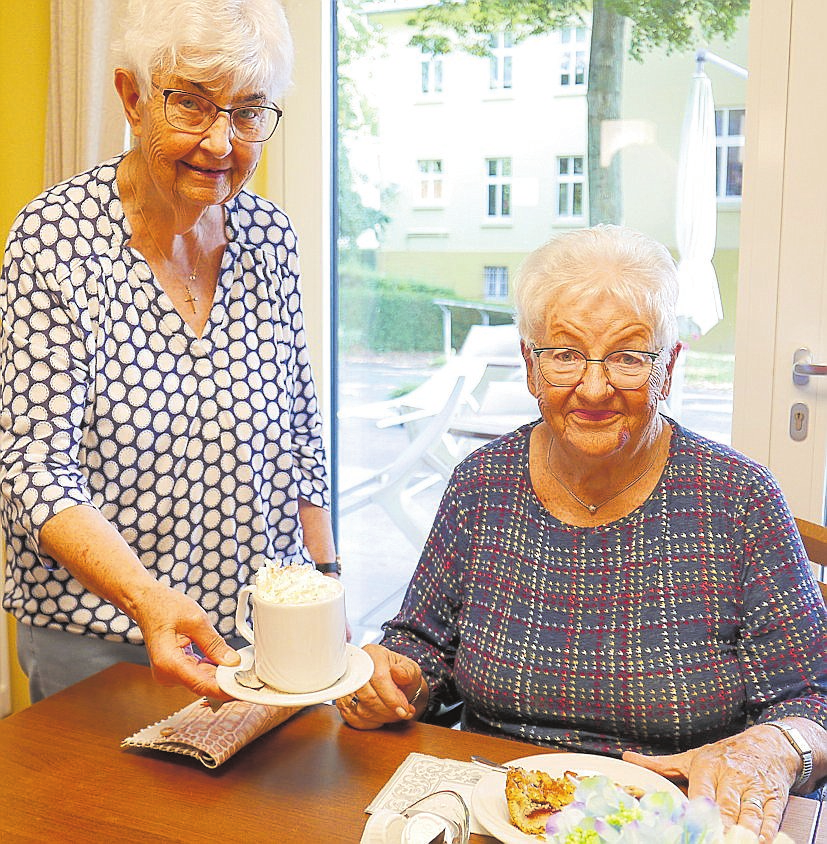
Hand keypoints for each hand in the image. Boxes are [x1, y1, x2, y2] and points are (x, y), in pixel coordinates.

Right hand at [132, 583, 240, 699]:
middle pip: (203, 684)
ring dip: (219, 673)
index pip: (202, 685)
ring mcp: (169, 674)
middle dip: (226, 680)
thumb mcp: (196, 620)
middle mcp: (166, 674)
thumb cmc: (165, 607)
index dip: (225, 689)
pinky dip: (211, 668)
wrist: (147, 603)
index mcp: (169, 663)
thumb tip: (232, 662)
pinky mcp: (174, 670)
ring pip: (202, 680)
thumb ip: (214, 644)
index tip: (243, 689)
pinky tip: (223, 660)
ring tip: (237, 662)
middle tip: (248, 673)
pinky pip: (197, 673)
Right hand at [334, 644, 424, 729]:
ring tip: (394, 715)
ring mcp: (346, 683)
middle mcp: (356, 666)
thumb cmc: (402, 675)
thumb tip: (398, 673)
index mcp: (374, 654)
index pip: (379, 678)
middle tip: (401, 714)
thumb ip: (407, 671)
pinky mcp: (342, 699)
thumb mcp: (411, 670)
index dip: (392, 698)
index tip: (403, 710)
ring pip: (359, 709)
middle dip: (387, 711)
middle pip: (367, 695)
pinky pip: (351, 717)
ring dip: (380, 718)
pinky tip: (381, 718)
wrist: (394, 683)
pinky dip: (369, 723)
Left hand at [623, 725, 797, 842]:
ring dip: (745, 831)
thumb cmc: (724, 754)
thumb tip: (627, 759)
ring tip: (736, 842)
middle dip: (722, 825)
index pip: (701, 791)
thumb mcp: (692, 756)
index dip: (698, 810)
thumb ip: (661, 764)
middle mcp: (732, 776)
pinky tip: (761, 841)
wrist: (767, 743)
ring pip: (751, 813)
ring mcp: (755, 788)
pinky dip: (767, 832)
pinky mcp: (775, 798)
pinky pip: (771, 818)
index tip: (692, 824)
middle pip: (726, 806)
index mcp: (708, 766)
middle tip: (716, 837)